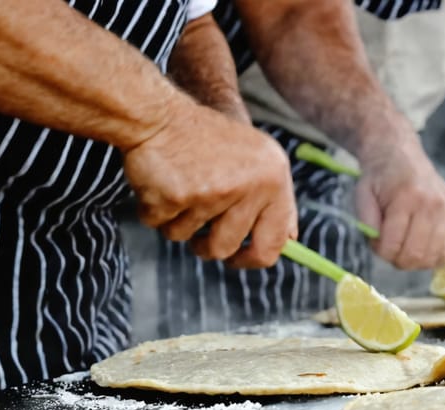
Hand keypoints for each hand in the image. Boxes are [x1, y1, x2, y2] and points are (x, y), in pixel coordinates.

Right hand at [122, 96, 296, 266]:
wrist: (159, 114)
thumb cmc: (207, 139)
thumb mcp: (257, 159)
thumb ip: (274, 201)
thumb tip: (290, 242)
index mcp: (274, 179)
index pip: (273, 242)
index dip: (253, 259)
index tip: (239, 259)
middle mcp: (249, 187)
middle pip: (225, 248)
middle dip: (207, 247)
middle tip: (198, 236)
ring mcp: (213, 193)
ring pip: (188, 238)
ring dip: (177, 222)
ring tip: (179, 189)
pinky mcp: (177, 197)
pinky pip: (160, 225)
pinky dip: (154, 210)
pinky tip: (160, 183)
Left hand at [355, 130, 444, 269]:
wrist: (400, 154)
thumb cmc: (379, 177)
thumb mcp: (362, 195)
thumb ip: (367, 223)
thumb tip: (380, 245)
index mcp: (406, 197)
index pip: (393, 245)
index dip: (380, 251)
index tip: (375, 242)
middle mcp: (431, 203)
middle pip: (415, 255)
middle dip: (397, 259)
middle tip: (389, 246)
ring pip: (433, 257)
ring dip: (414, 260)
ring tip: (404, 245)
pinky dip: (431, 256)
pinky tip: (419, 246)